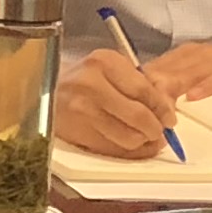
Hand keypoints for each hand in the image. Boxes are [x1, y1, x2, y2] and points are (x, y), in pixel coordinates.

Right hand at [58, 50, 176, 160]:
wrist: (42, 87)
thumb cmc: (82, 77)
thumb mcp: (110, 68)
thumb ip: (139, 84)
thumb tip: (166, 112)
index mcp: (104, 63)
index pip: (144, 91)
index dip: (162, 108)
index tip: (169, 118)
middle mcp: (90, 85)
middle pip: (137, 115)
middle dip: (155, 128)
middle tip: (159, 131)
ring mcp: (81, 110)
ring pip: (127, 136)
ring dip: (141, 141)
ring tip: (143, 136)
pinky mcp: (75, 131)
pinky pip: (111, 148)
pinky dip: (126, 150)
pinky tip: (128, 143)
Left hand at [141, 41, 211, 108]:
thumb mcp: (203, 77)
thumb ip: (178, 85)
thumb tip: (148, 102)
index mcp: (185, 56)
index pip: (153, 70)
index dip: (137, 89)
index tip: (125, 106)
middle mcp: (196, 55)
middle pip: (164, 72)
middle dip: (147, 92)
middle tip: (135, 112)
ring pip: (185, 74)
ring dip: (170, 92)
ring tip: (157, 110)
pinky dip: (204, 88)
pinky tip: (193, 98)